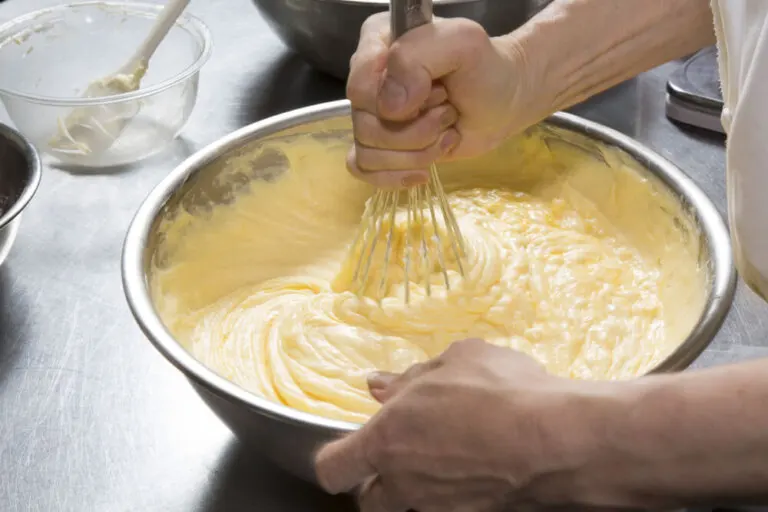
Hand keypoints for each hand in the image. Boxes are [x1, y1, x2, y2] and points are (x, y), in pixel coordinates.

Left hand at [314, 339, 622, 510]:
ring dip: (414, 489)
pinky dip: (453, 493)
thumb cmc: (500, 390)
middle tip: (402, 454)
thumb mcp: (455, 360)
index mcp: (386, 439)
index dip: (337, 459)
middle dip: (377, 481)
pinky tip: (479, 467)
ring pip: (408, 508)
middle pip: (369, 501)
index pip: (332, 469)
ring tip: (445, 459)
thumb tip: (378, 385)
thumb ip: (409, 377)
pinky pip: (448, 508)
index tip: (352, 447)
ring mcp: (438, 508)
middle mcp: (404, 484)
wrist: (558, 439)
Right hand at [347, 14, 535, 187]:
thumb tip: (391, 107)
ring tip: (445, 134)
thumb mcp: (461, 42)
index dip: (396, 102)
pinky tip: (425, 170)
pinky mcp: (381, 147)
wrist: (503, 103)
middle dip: (416, 130)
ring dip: (416, 152)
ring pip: (367, 151)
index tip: (437, 94)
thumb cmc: (485, 69)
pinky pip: (363, 170)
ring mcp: (372, 116)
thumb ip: (418, 58)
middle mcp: (368, 80)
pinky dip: (396, 176)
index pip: (360, 86)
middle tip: (448, 113)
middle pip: (364, 125)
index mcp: (378, 43)